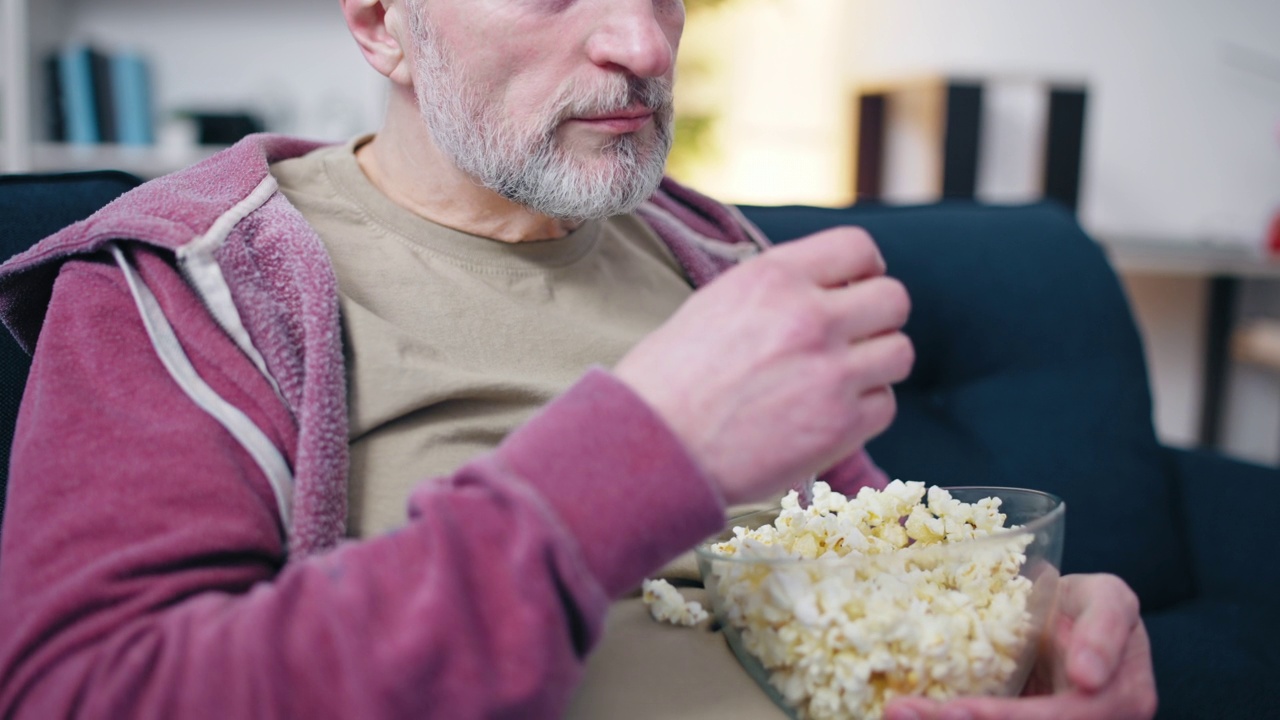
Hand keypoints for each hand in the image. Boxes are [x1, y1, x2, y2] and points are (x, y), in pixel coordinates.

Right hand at [613, 226, 912, 504]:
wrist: (650, 449)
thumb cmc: (668, 381)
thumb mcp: (716, 304)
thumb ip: (776, 291)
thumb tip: (824, 291)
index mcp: (773, 277)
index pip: (858, 248)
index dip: (864, 271)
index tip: (855, 290)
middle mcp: (809, 316)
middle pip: (893, 299)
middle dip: (876, 320)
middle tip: (849, 342)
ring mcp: (831, 372)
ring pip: (898, 352)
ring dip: (875, 366)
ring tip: (837, 382)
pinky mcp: (839, 426)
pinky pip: (885, 406)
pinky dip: (863, 412)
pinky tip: (825, 417)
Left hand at [884, 573, 1157, 719]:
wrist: (1077, 621)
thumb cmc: (1092, 605)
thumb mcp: (1108, 600)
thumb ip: (1105, 629)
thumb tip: (1088, 678)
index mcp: (1120, 701)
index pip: (1061, 718)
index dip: (1005, 719)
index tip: (955, 711)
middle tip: (903, 710)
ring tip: (895, 710)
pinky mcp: (1021, 717)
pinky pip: (983, 719)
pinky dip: (944, 716)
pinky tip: (904, 710)